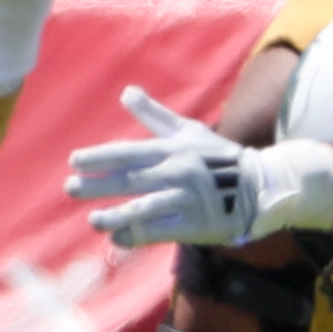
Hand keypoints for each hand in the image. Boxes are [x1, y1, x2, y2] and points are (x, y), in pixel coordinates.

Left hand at [67, 88, 332, 248]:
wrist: (262, 187)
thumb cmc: (220, 158)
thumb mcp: (189, 132)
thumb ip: (155, 116)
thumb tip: (126, 92)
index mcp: (173, 149)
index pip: (130, 152)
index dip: (101, 157)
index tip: (75, 161)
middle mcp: (178, 172)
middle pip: (131, 179)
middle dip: (98, 184)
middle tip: (70, 188)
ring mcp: (188, 199)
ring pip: (145, 208)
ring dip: (116, 215)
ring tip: (94, 220)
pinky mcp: (196, 224)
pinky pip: (161, 231)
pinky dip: (137, 236)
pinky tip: (116, 239)